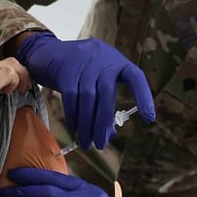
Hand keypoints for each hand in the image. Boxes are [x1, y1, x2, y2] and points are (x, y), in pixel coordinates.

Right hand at [15, 33, 154, 149]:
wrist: (47, 52)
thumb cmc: (78, 71)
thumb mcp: (95, 80)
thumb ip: (104, 102)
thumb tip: (109, 133)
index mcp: (116, 60)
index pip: (135, 77)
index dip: (143, 96)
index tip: (149, 118)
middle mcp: (102, 58)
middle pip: (106, 94)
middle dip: (103, 122)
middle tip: (101, 144)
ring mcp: (83, 61)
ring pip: (88, 98)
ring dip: (87, 124)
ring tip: (86, 142)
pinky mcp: (65, 68)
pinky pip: (71, 96)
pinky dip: (73, 115)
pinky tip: (75, 127)